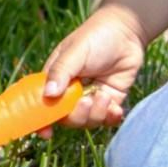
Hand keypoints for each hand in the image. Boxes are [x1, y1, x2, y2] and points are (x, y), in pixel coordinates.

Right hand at [40, 5, 148, 127]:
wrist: (127, 33)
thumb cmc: (95, 37)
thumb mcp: (75, 52)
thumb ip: (62, 72)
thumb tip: (49, 94)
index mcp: (55, 79)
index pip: (42, 103)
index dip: (41, 120)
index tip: (45, 133)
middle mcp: (71, 91)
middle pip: (66, 118)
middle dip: (77, 115)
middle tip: (88, 101)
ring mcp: (90, 97)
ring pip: (87, 121)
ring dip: (96, 114)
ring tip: (105, 95)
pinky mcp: (109, 101)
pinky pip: (107, 119)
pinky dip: (111, 117)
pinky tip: (116, 108)